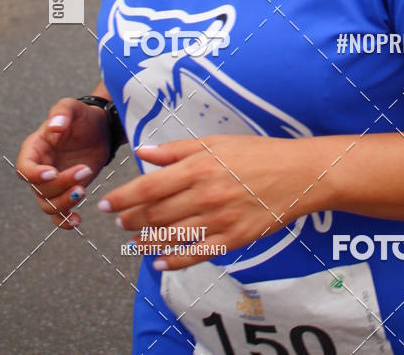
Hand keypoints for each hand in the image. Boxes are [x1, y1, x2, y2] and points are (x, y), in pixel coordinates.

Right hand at [16, 97, 110, 228]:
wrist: (101, 129)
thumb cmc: (83, 117)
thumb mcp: (73, 107)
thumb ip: (62, 112)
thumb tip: (55, 126)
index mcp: (35, 149)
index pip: (24, 168)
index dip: (34, 174)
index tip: (53, 172)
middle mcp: (40, 169)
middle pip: (40, 189)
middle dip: (62, 184)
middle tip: (85, 170)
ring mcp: (53, 183)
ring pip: (48, 205)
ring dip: (65, 202)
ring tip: (84, 190)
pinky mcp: (66, 192)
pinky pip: (58, 214)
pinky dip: (64, 221)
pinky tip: (77, 221)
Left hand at [98, 134, 326, 269]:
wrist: (298, 174)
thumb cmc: (256, 153)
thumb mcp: (216, 142)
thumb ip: (177, 150)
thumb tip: (144, 153)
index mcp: (198, 168)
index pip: (148, 188)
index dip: (122, 199)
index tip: (106, 204)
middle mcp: (205, 196)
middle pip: (155, 215)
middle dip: (130, 220)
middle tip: (117, 223)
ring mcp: (219, 221)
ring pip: (170, 238)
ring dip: (146, 241)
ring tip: (133, 241)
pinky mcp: (233, 240)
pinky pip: (196, 255)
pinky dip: (173, 261)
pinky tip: (159, 262)